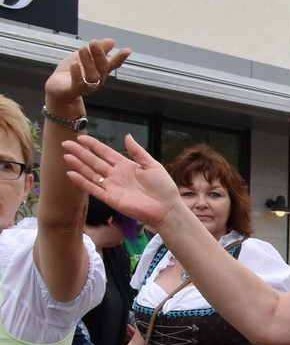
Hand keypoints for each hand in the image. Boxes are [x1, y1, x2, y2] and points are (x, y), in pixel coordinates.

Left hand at [45, 39, 131, 105]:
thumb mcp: (84, 57)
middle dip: (100, 54)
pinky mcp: (74, 89)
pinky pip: (78, 83)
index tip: (127, 50)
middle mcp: (97, 78)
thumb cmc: (71, 72)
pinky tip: (74, 65)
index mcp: (100, 70)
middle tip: (94, 42)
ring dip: (88, 62)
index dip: (120, 58)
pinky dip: (76, 74)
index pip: (113, 64)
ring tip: (82, 49)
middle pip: (103, 68)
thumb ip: (97, 50)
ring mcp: (87, 85)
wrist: (58, 89)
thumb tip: (112, 41)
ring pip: (93, 76)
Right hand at [62, 134, 179, 226]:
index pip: (105, 152)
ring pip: (91, 174)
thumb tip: (127, 136)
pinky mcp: (111, 199)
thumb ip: (138, 152)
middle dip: (80, 152)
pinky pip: (93, 189)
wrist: (167, 208)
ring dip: (78, 165)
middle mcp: (116, 175)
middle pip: (94, 161)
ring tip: (66, 156)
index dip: (93, 145)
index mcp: (126, 166)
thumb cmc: (163, 187)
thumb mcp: (152, 165)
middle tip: (66, 143)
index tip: (81, 137)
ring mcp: (112, 187)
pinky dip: (82, 182)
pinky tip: (71, 174)